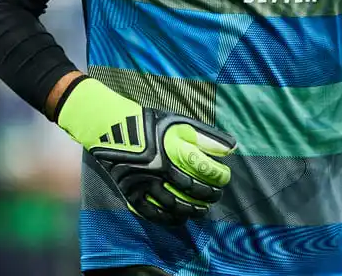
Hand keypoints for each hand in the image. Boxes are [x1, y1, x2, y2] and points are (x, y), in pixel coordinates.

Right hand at [55, 78, 237, 224]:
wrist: (109, 127)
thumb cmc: (146, 122)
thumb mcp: (176, 121)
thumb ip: (203, 133)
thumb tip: (231, 145)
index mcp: (168, 152)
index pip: (200, 172)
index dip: (216, 179)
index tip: (224, 179)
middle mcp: (155, 171)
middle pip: (188, 191)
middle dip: (207, 196)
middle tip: (216, 195)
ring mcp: (141, 184)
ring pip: (171, 206)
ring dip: (191, 211)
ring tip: (202, 210)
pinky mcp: (129, 193)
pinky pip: (150, 213)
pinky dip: (167, 219)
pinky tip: (179, 219)